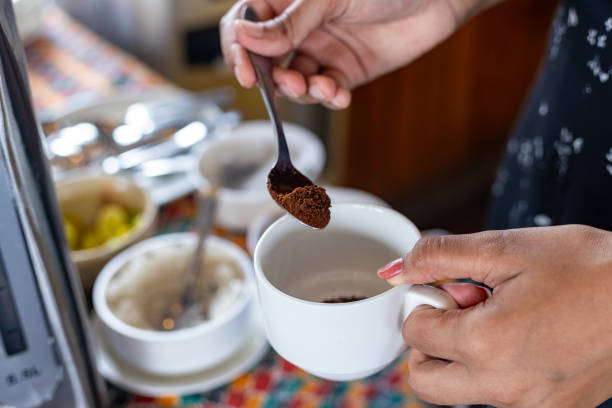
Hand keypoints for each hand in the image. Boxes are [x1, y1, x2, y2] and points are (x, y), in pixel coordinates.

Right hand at [220, 0, 498, 108]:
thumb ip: (287, 23)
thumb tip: (243, 36)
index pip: (246, 24)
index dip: (240, 50)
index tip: (245, 74)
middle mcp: (301, 26)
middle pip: (267, 60)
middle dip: (272, 77)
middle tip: (287, 84)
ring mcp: (323, 49)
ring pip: (295, 81)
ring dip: (301, 90)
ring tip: (317, 86)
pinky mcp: (346, 71)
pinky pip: (325, 91)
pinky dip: (327, 97)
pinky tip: (338, 93)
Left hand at [377, 225, 611, 406]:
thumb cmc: (587, 267)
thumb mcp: (506, 248)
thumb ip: (439, 257)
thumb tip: (394, 271)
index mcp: (486, 344)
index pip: (413, 332)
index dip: (424, 301)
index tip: (451, 286)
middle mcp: (503, 388)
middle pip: (423, 379)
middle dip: (427, 342)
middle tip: (460, 310)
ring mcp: (530, 405)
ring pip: (459, 390)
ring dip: (461, 355)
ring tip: (499, 317)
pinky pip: (497, 396)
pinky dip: (492, 369)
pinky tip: (523, 335)